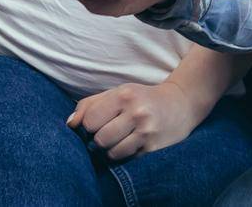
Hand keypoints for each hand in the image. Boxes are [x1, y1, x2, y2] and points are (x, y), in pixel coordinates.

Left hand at [68, 81, 204, 160]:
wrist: (181, 104)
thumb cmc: (142, 98)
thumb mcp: (117, 93)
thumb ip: (90, 105)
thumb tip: (70, 124)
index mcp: (124, 95)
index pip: (90, 120)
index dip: (89, 125)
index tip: (99, 122)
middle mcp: (136, 112)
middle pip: (99, 138)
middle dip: (100, 138)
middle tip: (111, 131)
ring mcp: (146, 131)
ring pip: (111, 152)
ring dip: (111, 149)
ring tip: (121, 138)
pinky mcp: (153, 147)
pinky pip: (125, 158)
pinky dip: (123, 154)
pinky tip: (132, 143)